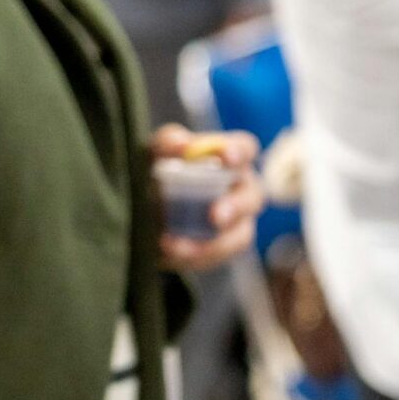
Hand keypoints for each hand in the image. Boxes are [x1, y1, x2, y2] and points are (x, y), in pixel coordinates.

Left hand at [151, 124, 264, 273]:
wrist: (146, 207)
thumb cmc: (161, 168)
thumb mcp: (158, 152)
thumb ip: (169, 142)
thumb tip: (182, 145)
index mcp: (230, 157)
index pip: (245, 148)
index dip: (239, 151)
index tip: (226, 157)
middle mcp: (241, 188)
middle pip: (253, 196)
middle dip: (235, 206)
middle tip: (215, 216)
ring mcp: (238, 221)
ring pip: (239, 236)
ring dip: (211, 243)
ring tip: (173, 244)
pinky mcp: (224, 247)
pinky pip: (218, 257)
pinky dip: (194, 257)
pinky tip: (171, 254)